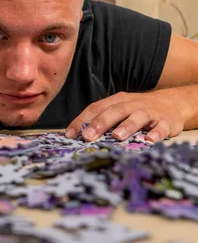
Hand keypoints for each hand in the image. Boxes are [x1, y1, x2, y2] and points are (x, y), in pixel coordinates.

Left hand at [65, 89, 187, 142]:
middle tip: (88, 136)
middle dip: (100, 123)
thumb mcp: (120, 111)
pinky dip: (156, 133)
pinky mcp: (166, 121)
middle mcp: (132, 104)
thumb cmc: (139, 110)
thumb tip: (79, 137)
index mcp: (117, 101)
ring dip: (127, 126)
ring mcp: (150, 112)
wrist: (173, 103)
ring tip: (116, 137)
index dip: (82, 121)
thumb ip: (103, 121)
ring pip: (137, 117)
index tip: (69, 135)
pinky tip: (150, 140)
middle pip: (114, 111)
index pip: (96, 108)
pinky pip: (161, 127)